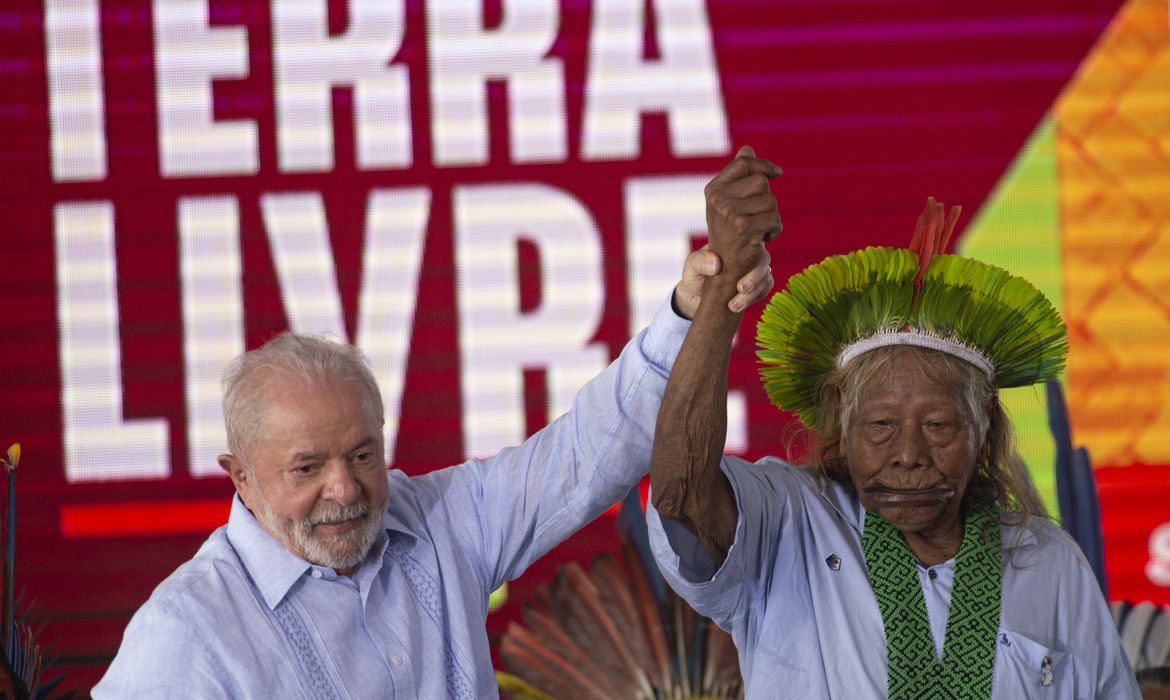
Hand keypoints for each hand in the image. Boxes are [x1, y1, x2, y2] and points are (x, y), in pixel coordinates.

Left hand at [673, 244, 773, 319]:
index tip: (739, 265)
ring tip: (734, 306)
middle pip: (762, 259)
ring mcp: (753, 270)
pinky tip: (742, 305)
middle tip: (740, 288)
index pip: (749, 240)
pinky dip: (757, 296)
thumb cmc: (694, 278)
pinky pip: (765, 288)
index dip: (751, 250)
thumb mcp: (691, 267)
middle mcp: (747, 255)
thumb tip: (717, 264)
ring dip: (753, 292)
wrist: (696, 300)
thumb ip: (699, 261)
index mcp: (733, 244)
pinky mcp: (756, 286)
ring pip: (765, 276)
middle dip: (754, 276)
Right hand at [703, 145, 781, 281]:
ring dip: (772, 217)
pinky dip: (774, 231)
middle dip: (767, 199)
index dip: (764, 166)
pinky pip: (774, 218)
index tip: (777, 173)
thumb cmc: (731, 233)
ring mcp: (729, 213)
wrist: (725, 269)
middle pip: (761, 181)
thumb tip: (747, 148)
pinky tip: (761, 240)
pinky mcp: (744, 227)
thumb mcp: (731, 202)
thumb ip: (739, 175)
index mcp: (713, 190)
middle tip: (756, 217)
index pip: (744, 163)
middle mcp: (718, 199)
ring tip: (757, 230)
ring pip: (771, 200)